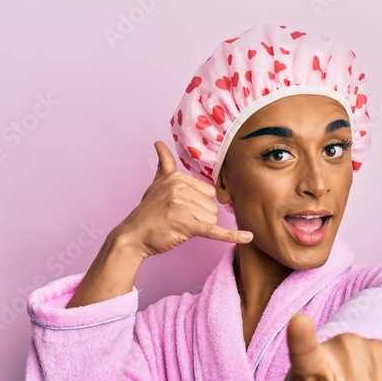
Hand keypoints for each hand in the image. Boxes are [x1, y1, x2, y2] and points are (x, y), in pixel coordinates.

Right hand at [119, 141, 252, 259]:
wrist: (133, 235)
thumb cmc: (148, 212)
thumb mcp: (156, 184)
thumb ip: (164, 164)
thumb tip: (159, 143)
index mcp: (178, 177)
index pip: (208, 193)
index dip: (198, 205)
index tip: (180, 209)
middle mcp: (181, 188)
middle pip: (212, 207)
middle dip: (199, 218)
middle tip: (177, 220)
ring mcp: (183, 206)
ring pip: (211, 220)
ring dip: (198, 228)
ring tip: (178, 226)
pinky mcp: (187, 225)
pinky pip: (215, 230)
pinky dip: (232, 235)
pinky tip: (248, 237)